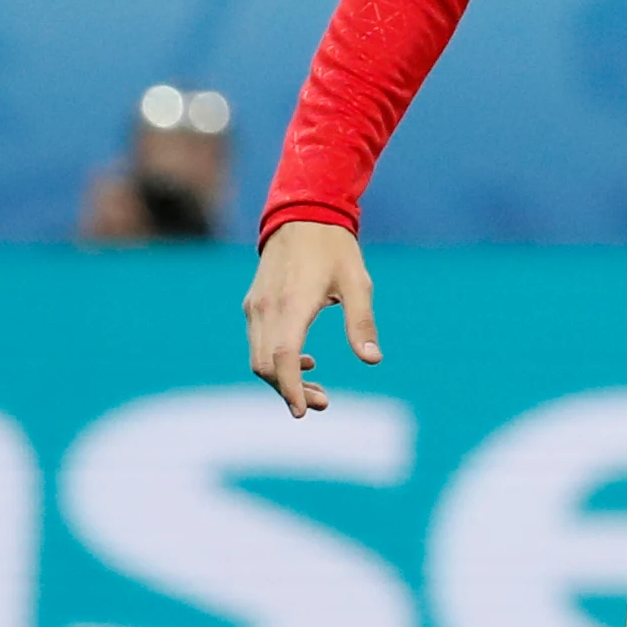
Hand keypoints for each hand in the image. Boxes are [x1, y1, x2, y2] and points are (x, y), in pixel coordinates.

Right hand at [242, 219, 379, 415]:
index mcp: (293, 304)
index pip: (283, 358)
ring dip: (283, 379)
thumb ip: (362, 322)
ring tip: (318, 387)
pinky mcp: (254, 304)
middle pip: (266, 365)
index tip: (304, 411)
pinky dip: (276, 361)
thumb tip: (372, 360)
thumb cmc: (334, 249)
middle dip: (290, 390)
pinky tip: (306, 361)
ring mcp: (256, 307)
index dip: (290, 388)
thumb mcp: (357, 283)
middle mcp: (267, 309)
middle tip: (324, 402)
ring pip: (259, 358)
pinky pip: (258, 343)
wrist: (302, 215)